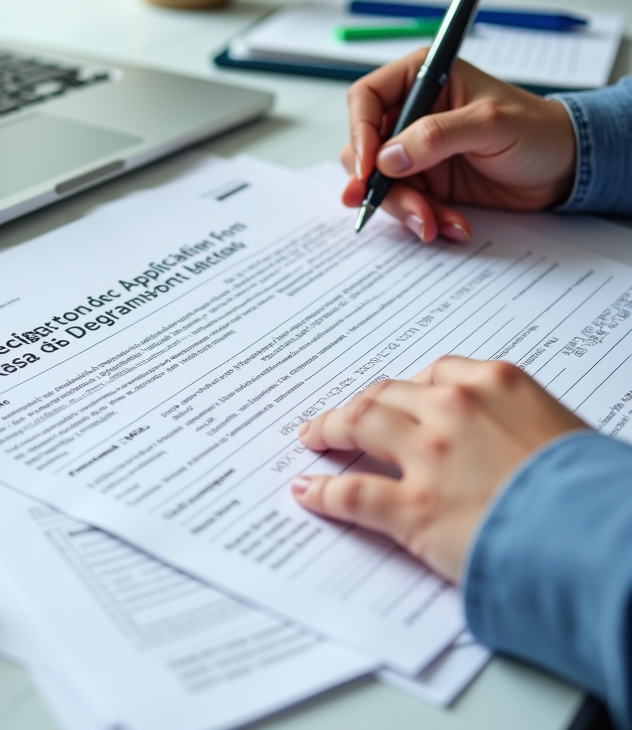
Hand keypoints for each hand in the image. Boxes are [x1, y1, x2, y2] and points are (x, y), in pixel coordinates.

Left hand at [290, 357, 586, 581]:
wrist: (599, 535)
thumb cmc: (591, 489)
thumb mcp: (560, 431)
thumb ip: (518, 423)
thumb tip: (503, 443)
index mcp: (496, 384)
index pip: (436, 372)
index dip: (408, 387)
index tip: (397, 396)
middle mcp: (454, 409)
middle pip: (387, 394)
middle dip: (360, 405)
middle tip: (342, 417)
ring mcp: (427, 455)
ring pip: (359, 425)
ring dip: (330, 430)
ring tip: (314, 437)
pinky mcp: (411, 506)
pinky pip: (351, 493)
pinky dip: (323, 491)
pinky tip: (308, 492)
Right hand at [342, 52, 576, 243]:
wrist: (563, 169)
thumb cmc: (537, 130)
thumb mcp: (490, 124)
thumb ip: (436, 135)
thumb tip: (387, 158)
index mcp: (423, 79)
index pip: (366, 98)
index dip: (359, 132)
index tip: (367, 167)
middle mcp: (410, 114)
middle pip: (364, 149)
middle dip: (381, 184)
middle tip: (404, 206)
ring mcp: (414, 151)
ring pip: (380, 183)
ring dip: (404, 208)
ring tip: (434, 223)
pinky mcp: (424, 182)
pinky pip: (403, 204)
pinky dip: (422, 219)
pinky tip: (450, 225)